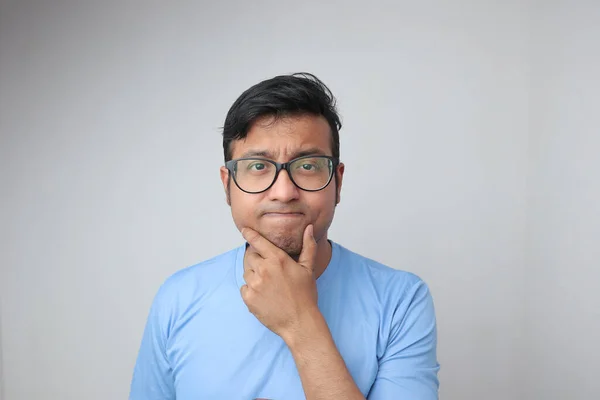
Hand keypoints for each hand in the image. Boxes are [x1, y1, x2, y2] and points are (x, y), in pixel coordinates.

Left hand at [240, 224, 318, 339]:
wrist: (300, 322)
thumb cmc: (305, 295)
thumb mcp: (308, 268)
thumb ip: (308, 246)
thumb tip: (308, 228)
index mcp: (277, 259)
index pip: (258, 241)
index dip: (250, 234)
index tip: (244, 230)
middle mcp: (264, 269)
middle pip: (250, 256)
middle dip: (256, 259)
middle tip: (267, 269)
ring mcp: (254, 284)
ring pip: (247, 272)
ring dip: (254, 275)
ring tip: (268, 285)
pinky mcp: (248, 298)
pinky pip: (244, 288)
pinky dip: (251, 290)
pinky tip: (264, 295)